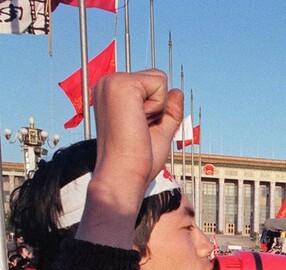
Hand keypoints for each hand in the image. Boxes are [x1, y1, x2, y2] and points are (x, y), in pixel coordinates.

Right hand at [82, 70, 183, 248]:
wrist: (123, 174)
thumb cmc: (138, 160)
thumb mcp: (159, 131)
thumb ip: (168, 111)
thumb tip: (177, 91)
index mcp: (111, 94)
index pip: (150, 86)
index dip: (156, 110)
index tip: (139, 130)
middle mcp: (108, 83)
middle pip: (157, 78)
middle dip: (159, 107)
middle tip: (140, 129)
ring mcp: (112, 82)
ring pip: (159, 79)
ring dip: (158, 107)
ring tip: (138, 125)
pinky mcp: (121, 84)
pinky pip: (160, 84)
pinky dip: (158, 107)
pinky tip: (139, 121)